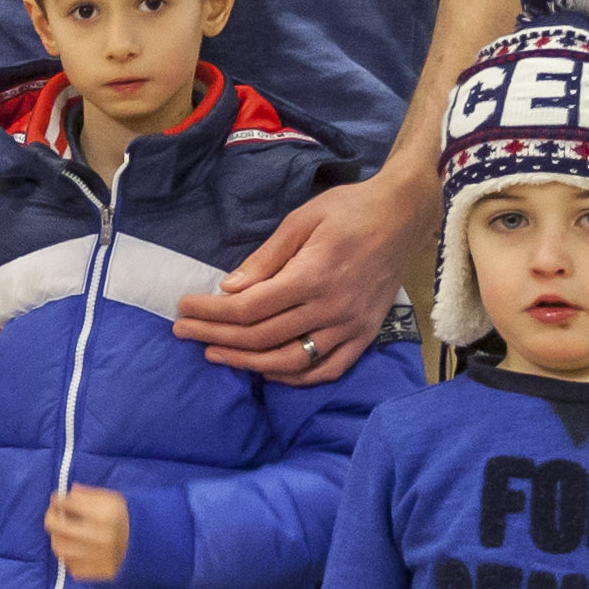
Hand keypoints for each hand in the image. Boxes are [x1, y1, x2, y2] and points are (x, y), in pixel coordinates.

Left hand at [43, 484, 130, 583]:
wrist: (150, 545)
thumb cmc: (127, 518)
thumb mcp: (112, 499)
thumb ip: (89, 495)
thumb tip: (68, 492)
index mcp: (104, 514)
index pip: (67, 504)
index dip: (58, 500)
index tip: (57, 500)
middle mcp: (99, 536)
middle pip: (57, 526)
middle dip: (51, 517)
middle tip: (54, 514)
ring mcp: (97, 557)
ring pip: (60, 549)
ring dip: (58, 539)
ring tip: (62, 534)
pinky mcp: (99, 572)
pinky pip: (72, 567)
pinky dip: (70, 558)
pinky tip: (76, 550)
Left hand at [172, 165, 427, 382]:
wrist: (403, 215)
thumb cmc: (349, 209)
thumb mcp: (301, 219)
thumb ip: (266, 258)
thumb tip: (229, 288)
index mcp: (312, 276)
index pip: (250, 308)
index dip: (211, 312)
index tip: (184, 308)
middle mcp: (332, 308)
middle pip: (262, 337)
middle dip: (216, 336)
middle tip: (184, 333)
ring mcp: (351, 327)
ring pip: (291, 361)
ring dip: (247, 363)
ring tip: (215, 354)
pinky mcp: (366, 336)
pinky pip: (327, 370)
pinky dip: (295, 378)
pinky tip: (267, 372)